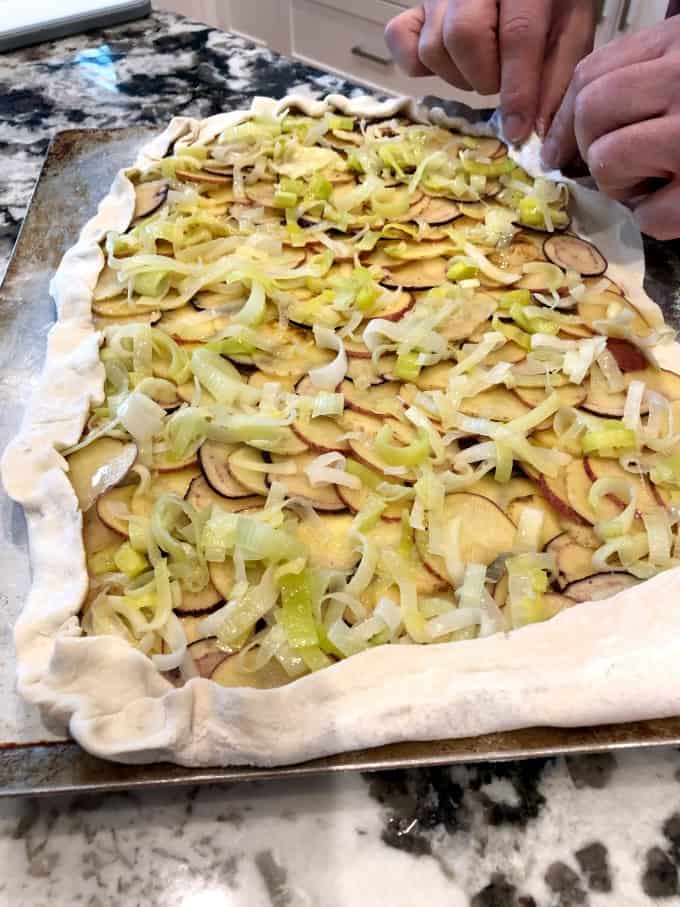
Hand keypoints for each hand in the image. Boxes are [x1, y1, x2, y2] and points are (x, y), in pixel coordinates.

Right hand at [384, 1, 596, 142]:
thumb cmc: (551, 1)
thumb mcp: (571, 26)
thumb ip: (558, 74)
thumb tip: (538, 130)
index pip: (517, 35)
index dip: (517, 89)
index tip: (518, 129)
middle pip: (464, 36)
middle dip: (484, 77)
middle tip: (500, 82)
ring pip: (433, 46)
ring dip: (458, 74)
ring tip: (481, 69)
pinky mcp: (416, 7)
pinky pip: (400, 39)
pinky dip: (416, 62)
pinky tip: (447, 65)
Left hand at [544, 18, 679, 239]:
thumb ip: (647, 72)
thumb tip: (572, 120)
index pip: (591, 75)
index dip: (562, 119)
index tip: (554, 150)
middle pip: (592, 113)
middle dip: (588, 149)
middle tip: (613, 167)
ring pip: (608, 161)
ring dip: (619, 185)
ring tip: (653, 182)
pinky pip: (648, 216)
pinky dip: (655, 219)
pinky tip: (679, 203)